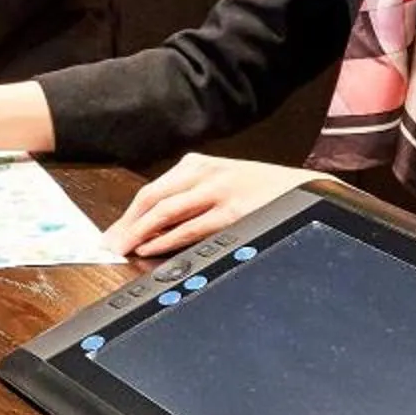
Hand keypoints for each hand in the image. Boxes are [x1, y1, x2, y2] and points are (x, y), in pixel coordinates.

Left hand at [99, 153, 316, 257]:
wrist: (308, 190)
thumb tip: (156, 223)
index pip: (152, 191)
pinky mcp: (234, 213)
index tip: (111, 233)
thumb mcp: (223, 180)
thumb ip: (192, 194)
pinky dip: (166, 239)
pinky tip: (151, 248)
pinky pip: (191, 228)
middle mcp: (204, 174)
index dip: (127, 214)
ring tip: (121, 249)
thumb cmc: (263, 190)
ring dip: (138, 233)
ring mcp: (218, 192)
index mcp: (199, 165)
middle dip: (125, 224)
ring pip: (166, 212)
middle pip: (151, 199)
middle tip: (107, 245)